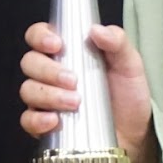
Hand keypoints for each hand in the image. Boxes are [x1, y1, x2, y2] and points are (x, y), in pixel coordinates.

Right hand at [19, 23, 152, 160]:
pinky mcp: (45, 125)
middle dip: (48, 70)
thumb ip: (117, 42)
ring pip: (28, 90)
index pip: (38, 35)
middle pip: (30, 62)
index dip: (40, 36)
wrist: (134, 132)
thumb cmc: (127, 94)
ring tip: (74, 102)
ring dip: (48, 95)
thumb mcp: (129, 64)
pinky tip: (55, 121)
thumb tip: (97, 30)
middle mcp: (50, 73)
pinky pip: (28, 120)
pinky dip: (37, 120)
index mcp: (67, 52)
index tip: (57, 45)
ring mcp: (45, 99)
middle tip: (73, 80)